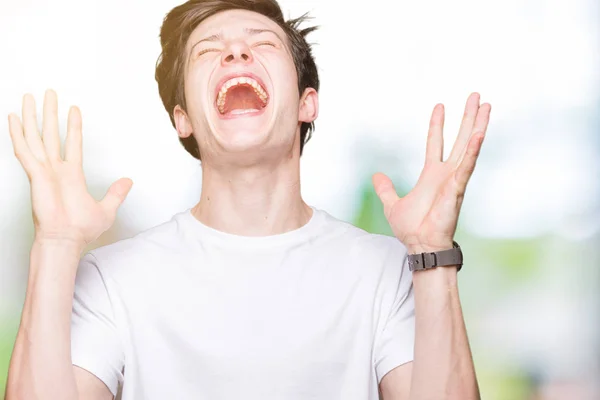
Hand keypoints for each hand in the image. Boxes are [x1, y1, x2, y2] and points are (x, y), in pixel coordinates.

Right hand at [8, 89, 132, 246]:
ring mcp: (44, 171)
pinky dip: (17, 134)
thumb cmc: (81, 229)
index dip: (74, 126)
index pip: (73, 143)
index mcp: (71, 175)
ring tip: (30, 97)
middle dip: (50, 113)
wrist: (67, 240)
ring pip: (36, 137)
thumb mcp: (107, 209)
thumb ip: (116, 193)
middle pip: (51, 134)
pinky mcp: (35, 175)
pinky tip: (14, 118)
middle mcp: (55, 169)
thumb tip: (128, 182)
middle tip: (49, 93)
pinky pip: (24, 150)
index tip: (74, 110)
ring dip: (33, 117)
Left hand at [372, 93, 490, 252]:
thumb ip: (386, 189)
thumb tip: (376, 176)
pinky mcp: (457, 189)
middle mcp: (446, 174)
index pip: (434, 143)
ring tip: (485, 105)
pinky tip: (479, 134)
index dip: (437, 125)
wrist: (420, 246)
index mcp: (431, 175)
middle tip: (475, 95)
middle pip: (459, 139)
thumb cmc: (412, 229)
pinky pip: (466, 166)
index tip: (440, 105)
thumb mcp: (392, 204)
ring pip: (468, 147)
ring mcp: (454, 180)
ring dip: (477, 126)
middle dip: (467, 117)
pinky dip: (472, 150)